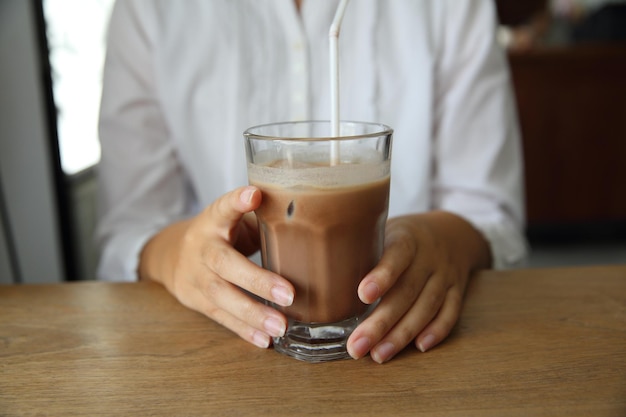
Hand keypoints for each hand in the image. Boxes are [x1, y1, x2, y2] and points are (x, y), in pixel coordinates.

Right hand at [139, 186, 294, 348]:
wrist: (172, 256)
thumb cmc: (220, 235)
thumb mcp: (234, 219)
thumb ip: (263, 219)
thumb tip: (311, 220)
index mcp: (212, 220)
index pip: (223, 207)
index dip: (237, 202)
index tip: (254, 195)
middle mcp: (201, 247)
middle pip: (225, 263)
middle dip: (257, 281)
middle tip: (289, 294)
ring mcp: (194, 276)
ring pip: (221, 296)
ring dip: (253, 314)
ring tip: (281, 326)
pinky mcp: (195, 300)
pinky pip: (219, 317)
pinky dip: (243, 330)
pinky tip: (264, 339)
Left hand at [346, 211, 489, 362]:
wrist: (451, 232)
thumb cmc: (403, 236)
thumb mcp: (384, 230)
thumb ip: (360, 246)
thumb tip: (315, 270)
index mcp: (408, 238)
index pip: (397, 255)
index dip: (382, 275)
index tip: (362, 295)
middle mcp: (429, 257)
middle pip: (407, 291)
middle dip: (381, 322)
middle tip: (357, 346)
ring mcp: (445, 275)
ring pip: (427, 307)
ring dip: (403, 334)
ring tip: (379, 355)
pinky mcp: (458, 290)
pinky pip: (450, 312)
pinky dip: (437, 331)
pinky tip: (418, 347)